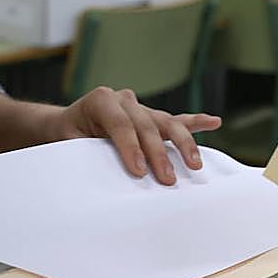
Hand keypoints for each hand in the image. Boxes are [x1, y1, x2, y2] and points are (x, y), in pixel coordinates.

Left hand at [48, 86, 220, 184]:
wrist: (63, 127)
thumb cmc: (64, 139)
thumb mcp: (67, 146)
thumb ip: (87, 154)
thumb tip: (105, 175)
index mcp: (100, 100)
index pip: (121, 124)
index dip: (130, 147)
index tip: (138, 171)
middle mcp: (123, 99)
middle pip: (147, 124)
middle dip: (159, 153)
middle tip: (167, 179)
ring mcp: (140, 107)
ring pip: (166, 122)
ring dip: (183, 144)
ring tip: (195, 164)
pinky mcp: (151, 117)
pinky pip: (176, 120)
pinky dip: (195, 123)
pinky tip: (214, 122)